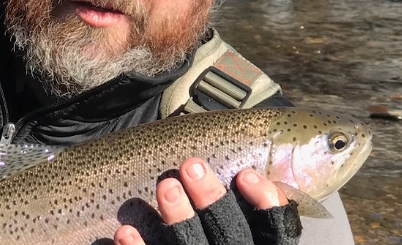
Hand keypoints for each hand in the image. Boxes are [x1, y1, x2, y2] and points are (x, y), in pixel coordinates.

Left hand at [113, 158, 300, 244]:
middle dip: (212, 199)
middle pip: (231, 237)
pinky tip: (125, 232)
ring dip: (180, 218)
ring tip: (166, 186)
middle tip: (191, 165)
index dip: (265, 205)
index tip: (245, 175)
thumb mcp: (245, 242)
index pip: (276, 235)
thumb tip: (243, 176)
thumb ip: (248, 228)